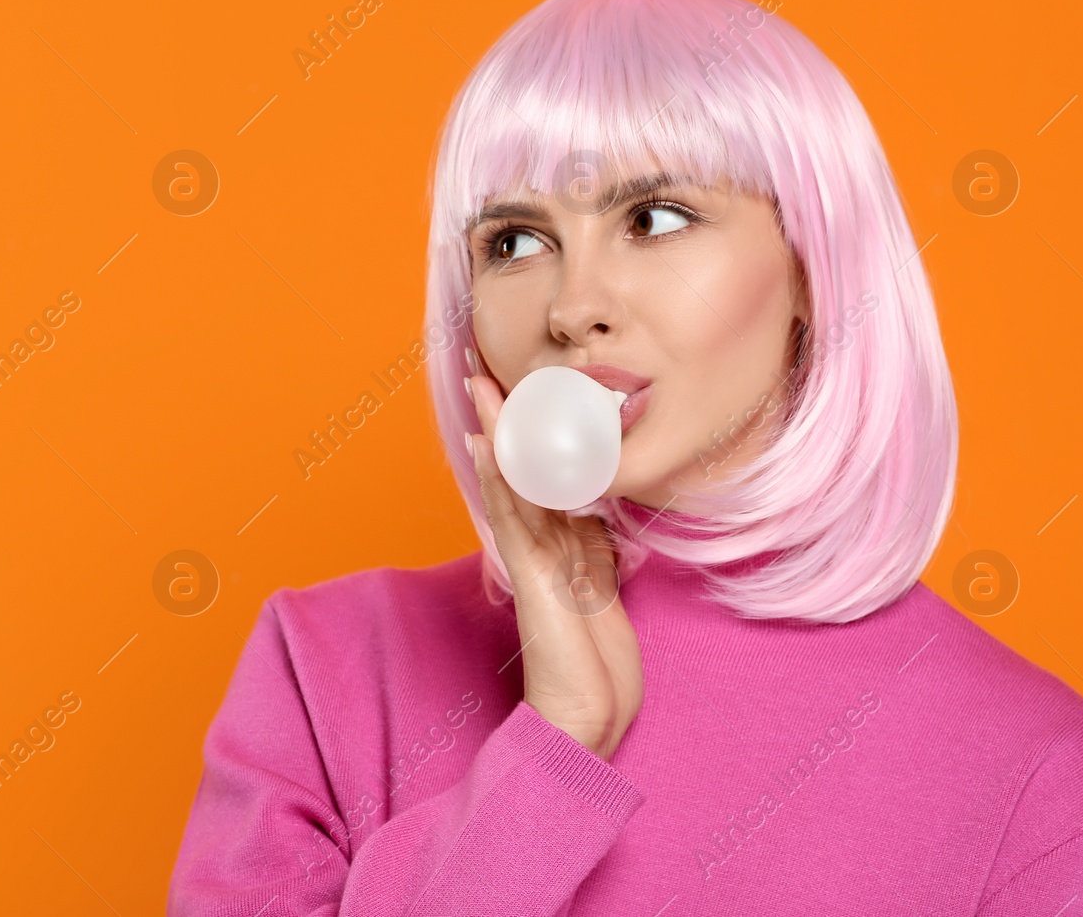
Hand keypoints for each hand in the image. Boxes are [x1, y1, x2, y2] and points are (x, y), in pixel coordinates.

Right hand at [465, 368, 645, 760]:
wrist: (587, 713)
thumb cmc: (595, 658)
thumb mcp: (602, 584)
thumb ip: (592, 544)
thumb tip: (593, 509)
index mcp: (552, 543)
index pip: (534, 473)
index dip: (523, 430)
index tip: (514, 385)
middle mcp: (535, 544)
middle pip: (514, 468)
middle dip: (499, 418)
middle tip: (480, 368)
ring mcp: (530, 558)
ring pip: (509, 483)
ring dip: (495, 432)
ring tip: (481, 387)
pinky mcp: (532, 576)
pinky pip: (514, 517)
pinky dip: (502, 478)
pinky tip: (492, 446)